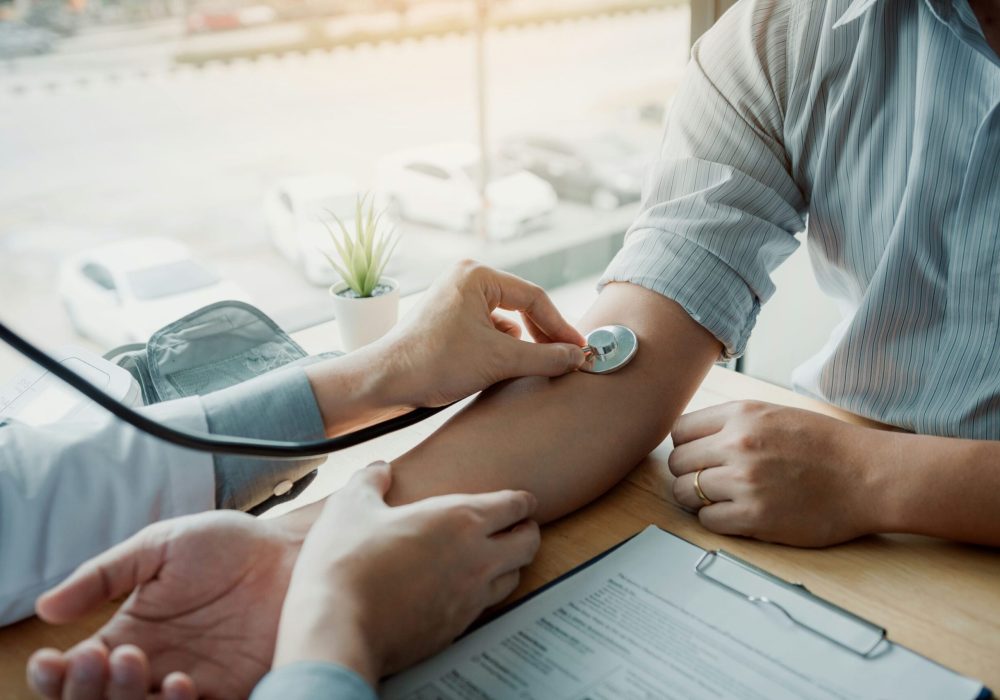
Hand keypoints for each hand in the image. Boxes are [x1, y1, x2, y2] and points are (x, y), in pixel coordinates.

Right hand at [27, 510, 304, 698]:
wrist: (292, 552)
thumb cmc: (229, 545)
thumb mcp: (159, 547)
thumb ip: (105, 574)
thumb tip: (46, 607)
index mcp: (130, 636)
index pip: (77, 673)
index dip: (56, 676)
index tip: (53, 660)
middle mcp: (154, 668)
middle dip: (86, 689)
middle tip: (100, 656)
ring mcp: (191, 684)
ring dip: (123, 699)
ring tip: (133, 661)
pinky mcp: (230, 693)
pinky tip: (180, 682)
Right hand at [273, 461, 540, 685]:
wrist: (338, 627)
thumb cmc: (346, 562)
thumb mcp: (351, 505)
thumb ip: (370, 481)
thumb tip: (378, 469)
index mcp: (460, 520)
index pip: (515, 505)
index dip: (522, 501)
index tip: (520, 500)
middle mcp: (477, 559)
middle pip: (529, 543)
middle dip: (527, 531)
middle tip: (516, 526)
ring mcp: (470, 598)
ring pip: (514, 578)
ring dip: (510, 564)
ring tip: (494, 557)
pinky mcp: (456, 629)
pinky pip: (485, 608)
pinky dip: (483, 594)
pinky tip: (463, 590)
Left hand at [377, 260, 586, 408]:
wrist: (385, 382)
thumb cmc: (434, 363)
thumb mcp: (499, 361)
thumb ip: (544, 357)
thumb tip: (577, 357)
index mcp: (477, 275)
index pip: (534, 297)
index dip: (561, 326)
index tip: (580, 350)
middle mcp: (466, 279)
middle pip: (521, 305)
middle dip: (543, 334)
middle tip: (566, 359)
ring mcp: (455, 298)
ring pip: (505, 320)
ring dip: (522, 344)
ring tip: (539, 366)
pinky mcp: (448, 320)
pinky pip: (487, 329)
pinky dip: (502, 348)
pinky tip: (509, 367)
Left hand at [668, 401, 880, 546]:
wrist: (869, 476)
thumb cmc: (827, 447)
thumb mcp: (774, 414)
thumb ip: (733, 423)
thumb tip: (692, 438)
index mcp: (742, 414)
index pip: (679, 431)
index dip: (685, 447)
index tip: (697, 457)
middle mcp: (738, 444)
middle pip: (678, 463)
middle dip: (688, 474)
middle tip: (708, 482)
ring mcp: (744, 481)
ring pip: (685, 492)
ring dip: (697, 499)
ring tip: (722, 499)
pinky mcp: (754, 516)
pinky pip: (707, 520)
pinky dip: (715, 519)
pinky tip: (736, 514)